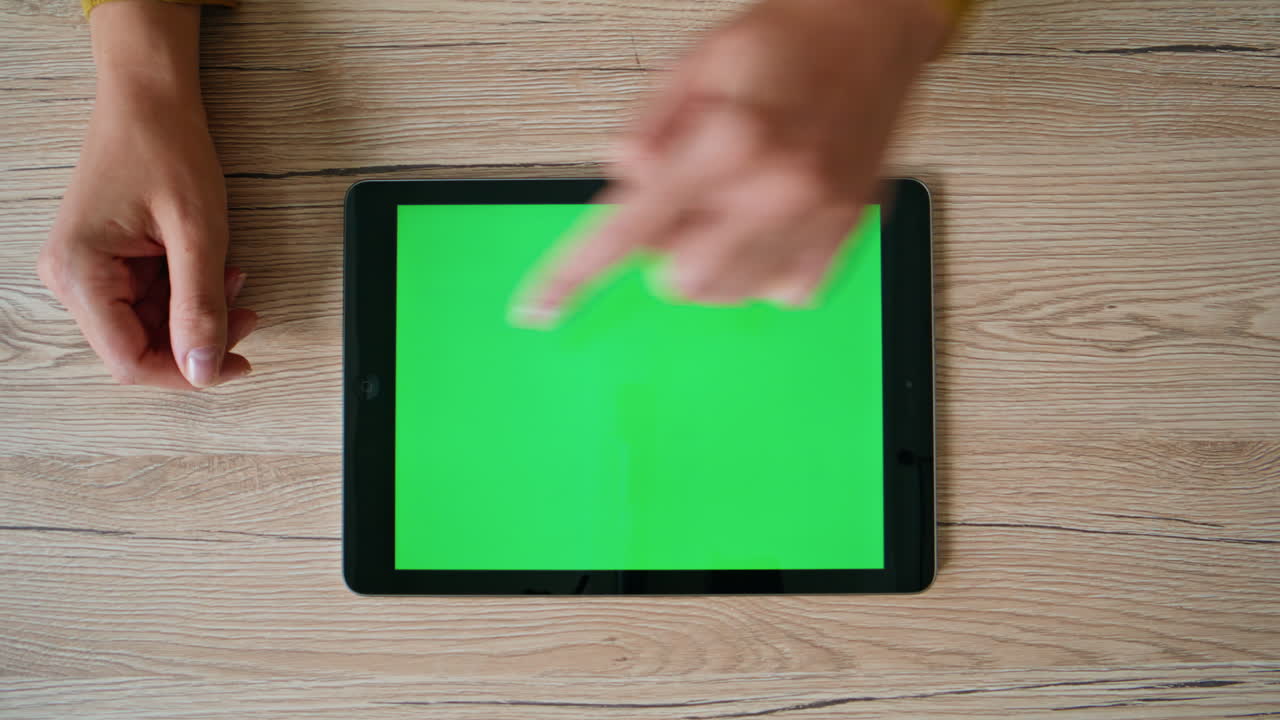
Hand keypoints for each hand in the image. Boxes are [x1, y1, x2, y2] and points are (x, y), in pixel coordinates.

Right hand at [38, 1, 255, 388]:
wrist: (149, 98)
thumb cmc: (166, 147)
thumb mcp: (199, 233)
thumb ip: (201, 306)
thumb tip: (204, 370)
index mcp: (80, 272)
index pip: (129, 361)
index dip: (186, 373)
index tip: (234, 364)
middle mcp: (71, 277)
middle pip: (138, 347)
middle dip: (198, 339)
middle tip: (246, 315)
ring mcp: (85, 269)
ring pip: (149, 326)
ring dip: (198, 314)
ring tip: (234, 280)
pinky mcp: (105, 261)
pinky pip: (149, 299)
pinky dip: (188, 293)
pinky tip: (216, 271)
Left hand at [518, 0, 949, 323]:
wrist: (872, 25)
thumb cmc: (787, 38)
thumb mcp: (694, 64)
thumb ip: (645, 130)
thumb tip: (622, 182)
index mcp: (727, 140)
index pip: (631, 228)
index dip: (577, 274)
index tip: (541, 308)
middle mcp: (775, 187)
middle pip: (680, 280)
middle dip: (663, 251)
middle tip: (679, 200)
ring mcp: (815, 215)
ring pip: (730, 293)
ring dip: (708, 263)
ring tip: (724, 206)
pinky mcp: (845, 230)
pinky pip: (785, 292)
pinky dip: (760, 272)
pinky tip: (762, 226)